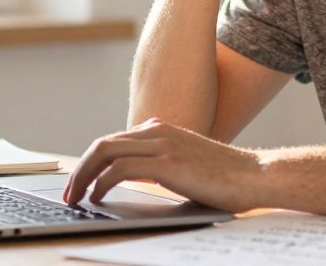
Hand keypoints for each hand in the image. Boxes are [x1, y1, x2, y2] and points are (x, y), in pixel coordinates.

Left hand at [62, 119, 264, 211]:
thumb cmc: (225, 176)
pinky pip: (119, 169)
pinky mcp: (167, 163)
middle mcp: (158, 130)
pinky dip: (101, 183)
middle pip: (103, 144)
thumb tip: (129, 177)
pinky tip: (97, 197)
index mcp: (161, 128)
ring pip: (105, 152)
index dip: (91, 161)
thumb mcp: (185, 162)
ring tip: (76, 197)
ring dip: (84, 176)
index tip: (81, 181)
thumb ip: (159, 162)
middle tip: (70, 192)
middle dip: (80, 168)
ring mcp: (162, 144)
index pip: (114, 140)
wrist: (255, 176)